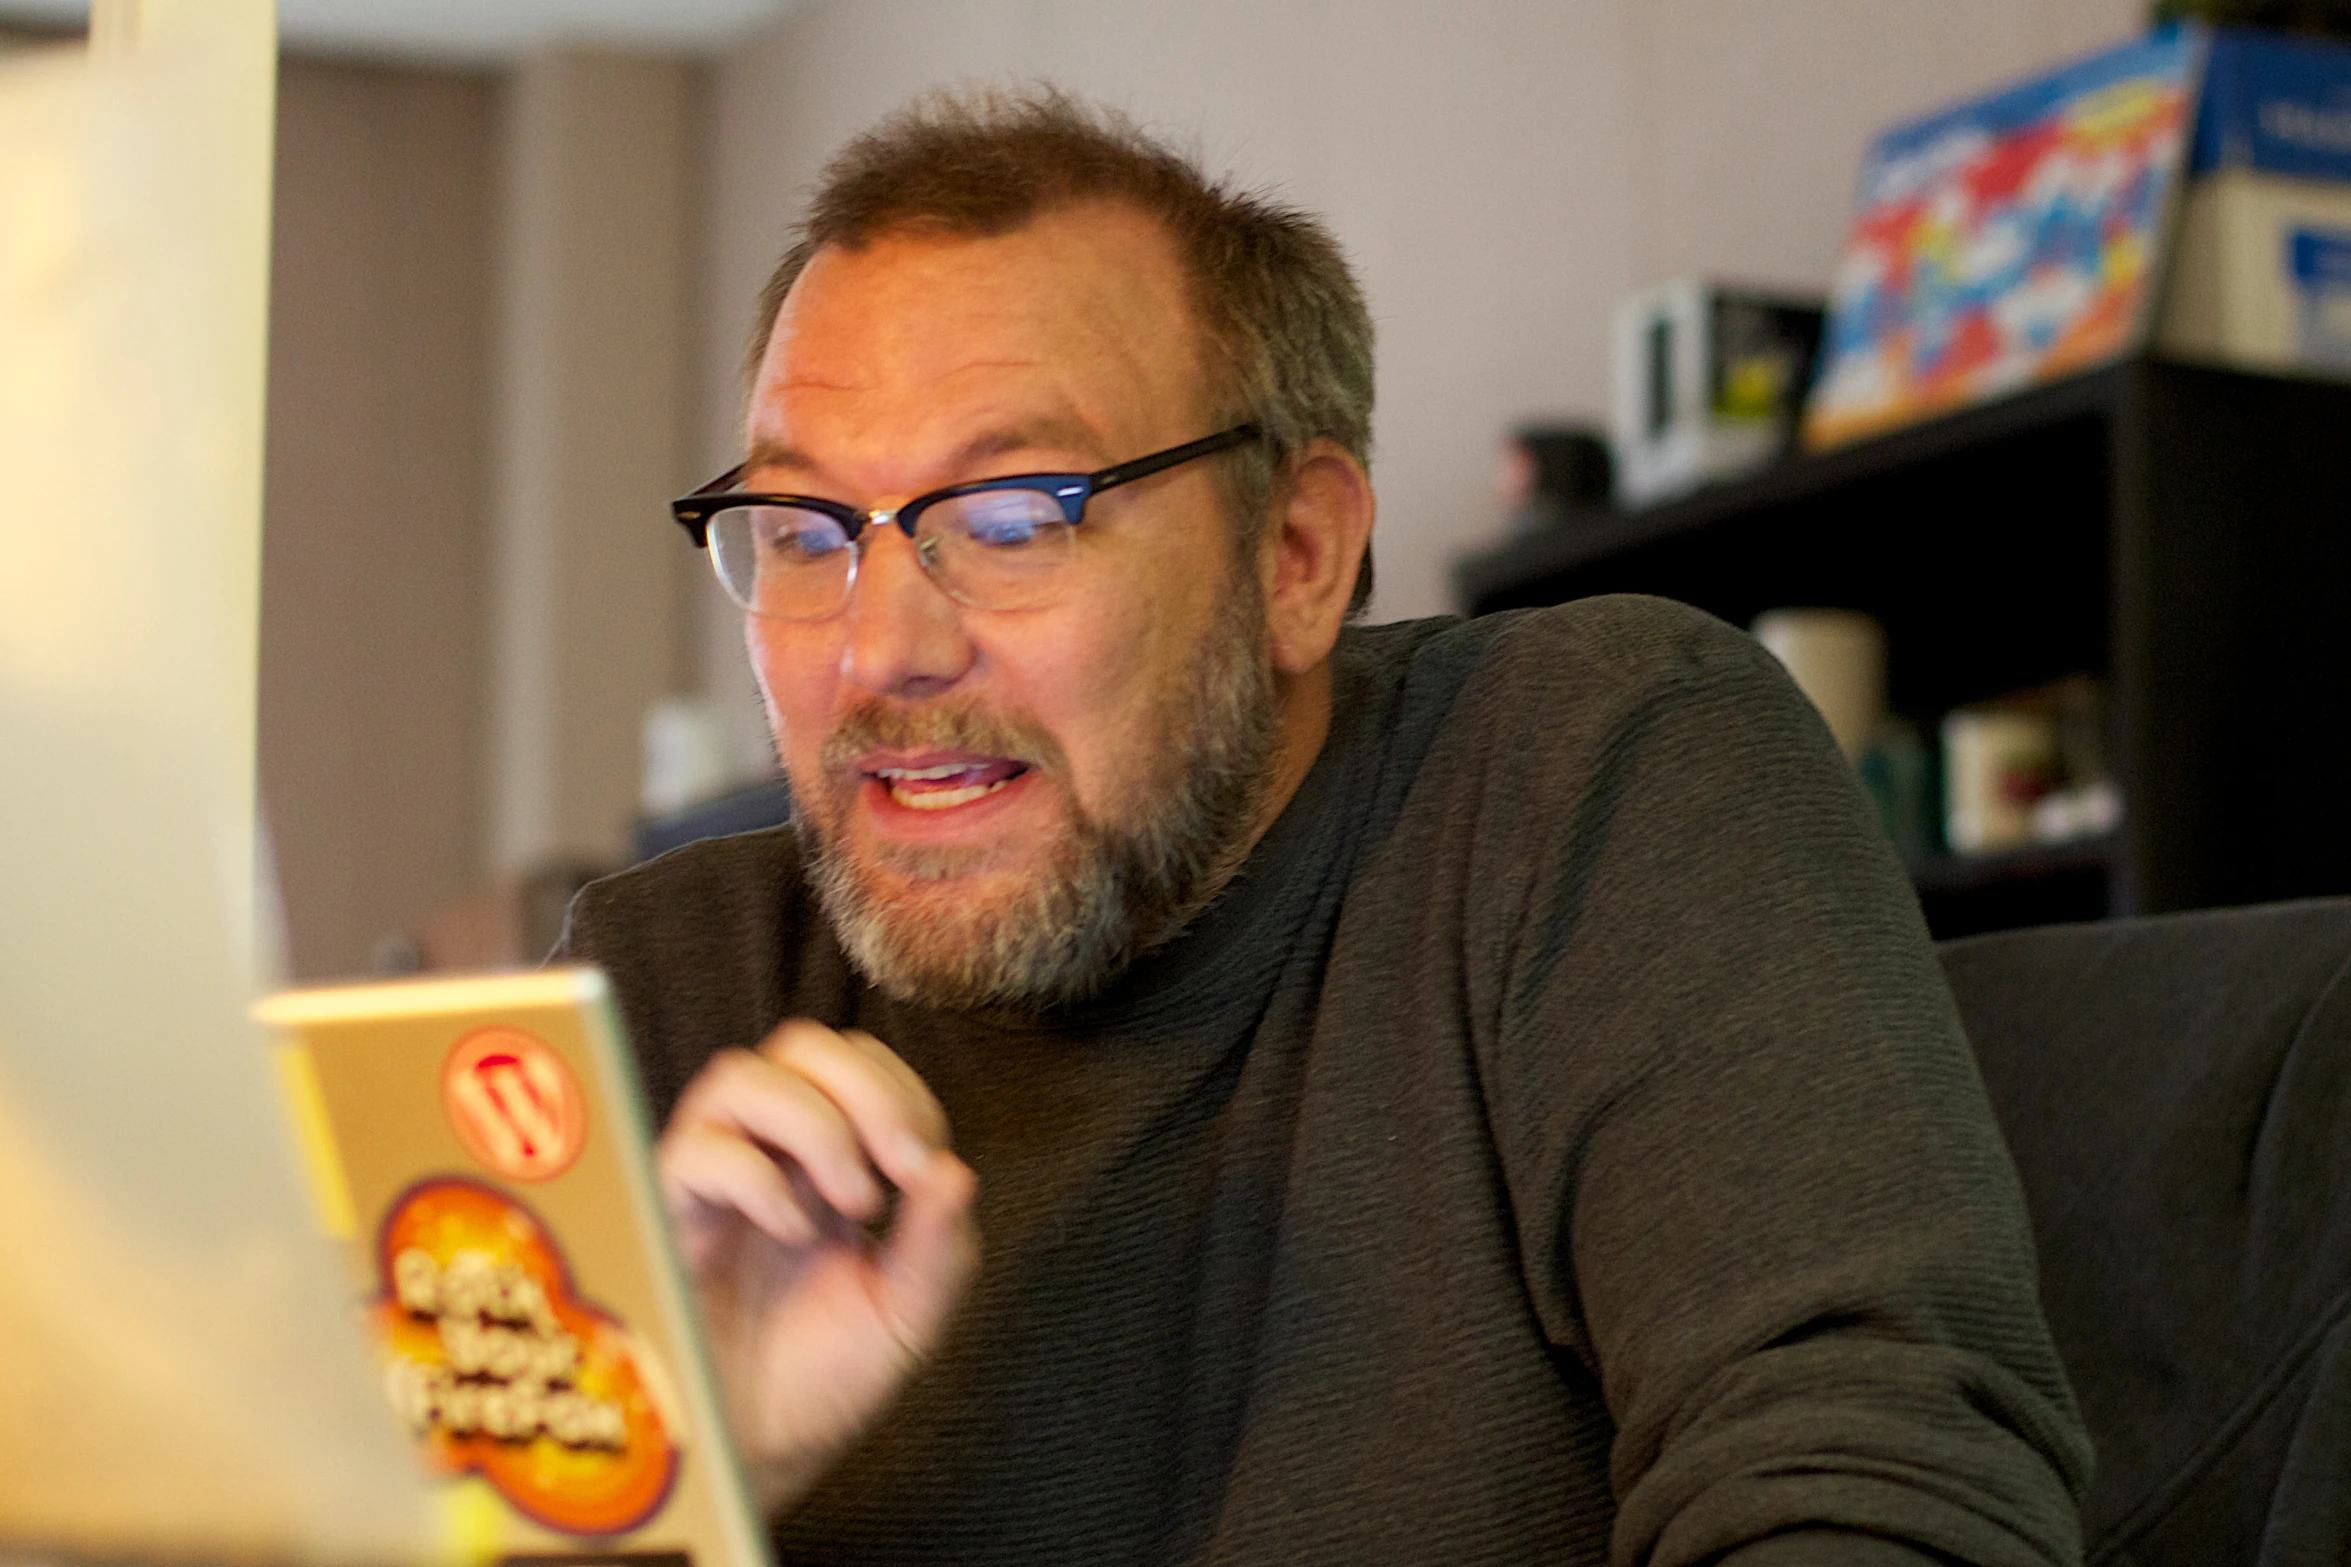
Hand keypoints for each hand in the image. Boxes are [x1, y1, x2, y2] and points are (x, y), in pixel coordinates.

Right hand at [657, 1020, 977, 1512]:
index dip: (902, 1096)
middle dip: (866, 1088)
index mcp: (830, 1159)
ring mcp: (714, 1180)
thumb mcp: (907, 1315)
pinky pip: (694, 1150)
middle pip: (803, 1044)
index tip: (924, 1171)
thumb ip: (938, 1246)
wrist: (757, 1453)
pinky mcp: (667, 1217)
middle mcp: (769, 1152)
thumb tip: (955, 1172)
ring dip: (816, 1123)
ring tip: (850, 1201)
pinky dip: (756, 1176)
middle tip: (896, 1167)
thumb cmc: (821, 1377)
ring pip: (742, 1075)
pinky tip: (792, 1230)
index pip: (861, 1065)